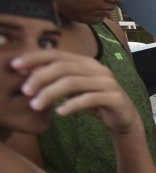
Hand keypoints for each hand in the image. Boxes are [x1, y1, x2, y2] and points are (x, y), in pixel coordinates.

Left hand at [13, 50, 141, 133]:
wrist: (124, 117)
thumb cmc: (95, 101)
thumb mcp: (74, 88)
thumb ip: (57, 79)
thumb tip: (27, 72)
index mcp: (85, 62)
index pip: (56, 54)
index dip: (35, 58)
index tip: (15, 66)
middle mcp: (97, 68)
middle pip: (63, 67)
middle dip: (39, 78)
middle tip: (24, 91)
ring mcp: (107, 82)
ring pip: (73, 83)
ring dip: (50, 94)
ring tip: (36, 105)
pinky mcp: (114, 98)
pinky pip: (89, 99)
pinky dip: (72, 105)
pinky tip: (60, 113)